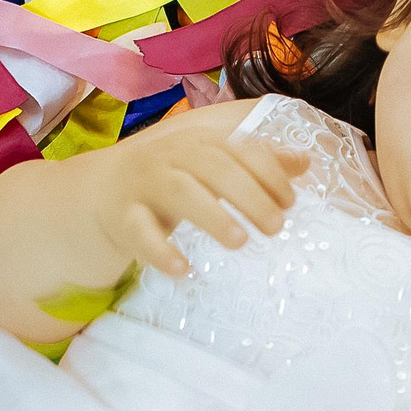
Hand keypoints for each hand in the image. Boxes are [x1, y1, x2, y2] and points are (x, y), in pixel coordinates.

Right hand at [94, 105, 310, 277]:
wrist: (105, 191)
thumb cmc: (173, 178)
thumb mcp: (214, 166)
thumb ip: (257, 163)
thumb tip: (305, 162)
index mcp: (199, 141)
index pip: (239, 148)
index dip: (268, 173)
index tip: (290, 202)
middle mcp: (172, 156)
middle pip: (214, 167)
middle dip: (249, 195)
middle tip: (277, 227)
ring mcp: (145, 184)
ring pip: (179, 191)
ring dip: (212, 216)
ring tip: (239, 242)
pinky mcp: (123, 216)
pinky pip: (140, 231)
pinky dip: (160, 250)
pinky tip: (183, 269)